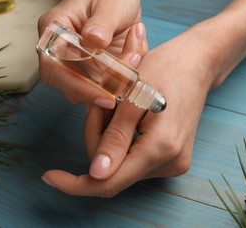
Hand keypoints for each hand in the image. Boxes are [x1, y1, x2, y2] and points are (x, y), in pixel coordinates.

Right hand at [37, 0, 143, 108]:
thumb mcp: (109, 2)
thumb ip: (101, 23)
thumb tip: (93, 42)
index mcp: (55, 30)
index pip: (53, 69)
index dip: (77, 87)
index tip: (105, 96)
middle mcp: (62, 49)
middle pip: (71, 85)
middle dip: (103, 86)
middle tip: (130, 75)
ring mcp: (79, 60)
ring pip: (92, 87)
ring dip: (118, 79)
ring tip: (135, 51)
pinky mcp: (95, 67)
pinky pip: (110, 82)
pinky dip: (126, 73)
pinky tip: (135, 51)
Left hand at [41, 22, 221, 196]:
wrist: (197, 61)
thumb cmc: (166, 68)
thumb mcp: (132, 96)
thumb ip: (114, 139)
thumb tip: (96, 175)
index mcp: (161, 148)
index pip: (109, 182)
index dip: (74, 184)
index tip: (49, 176)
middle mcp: (169, 163)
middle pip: (111, 168)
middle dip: (96, 136)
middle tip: (100, 103)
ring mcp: (172, 161)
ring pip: (120, 161)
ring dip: (108, 133)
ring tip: (119, 102)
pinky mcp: (170, 155)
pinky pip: (132, 154)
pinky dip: (120, 135)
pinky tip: (127, 112)